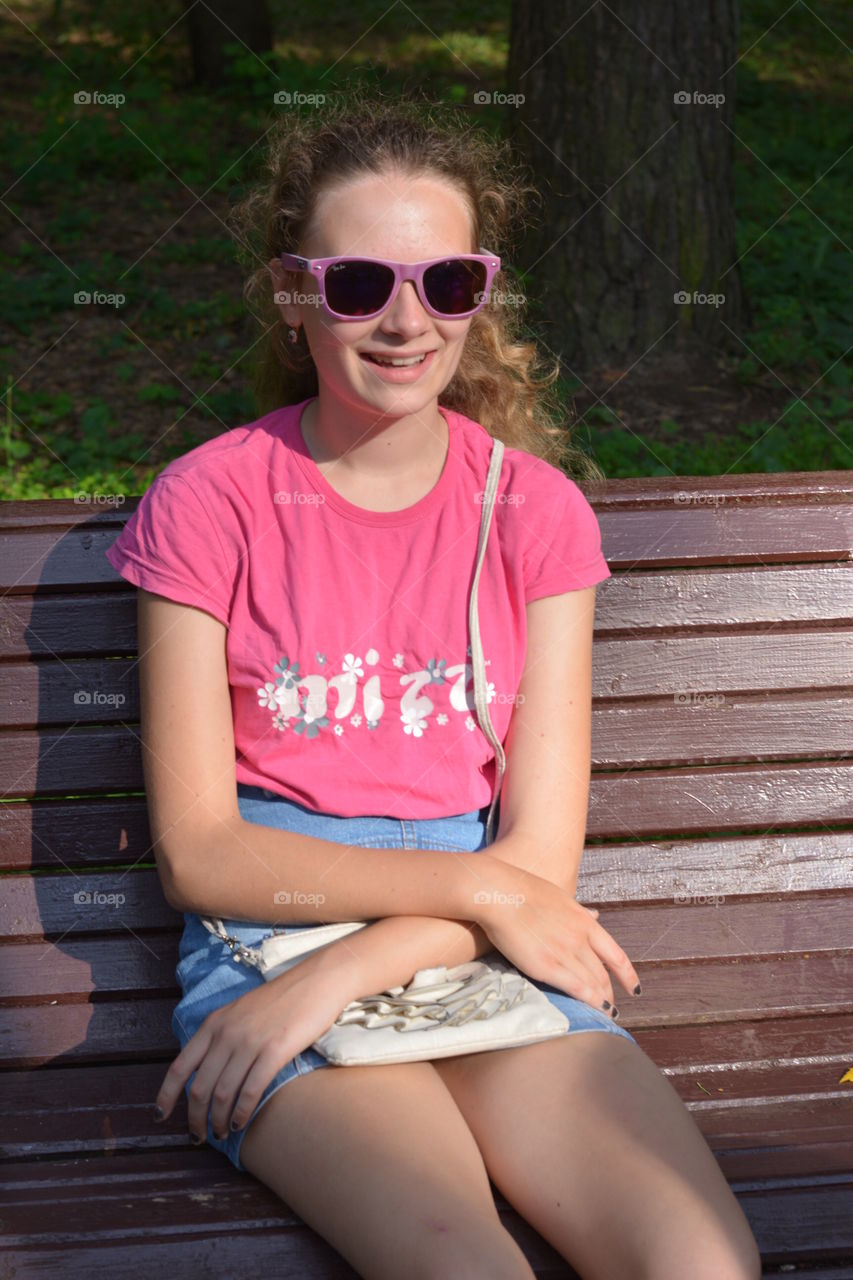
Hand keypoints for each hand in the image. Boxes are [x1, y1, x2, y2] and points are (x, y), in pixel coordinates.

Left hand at [154, 957, 353, 1141]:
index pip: (179, 1066)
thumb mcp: (241, 1012)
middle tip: (199, 1136)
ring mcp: (250, 1041)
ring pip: (222, 1093)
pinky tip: (242, 1123)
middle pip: (199, 1088)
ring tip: (222, 1133)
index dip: (166, 1096)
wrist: (317, 980)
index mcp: (214, 1023)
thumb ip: (222, 1037)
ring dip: (219, 1121)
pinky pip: (250, 1090)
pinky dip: (242, 1112)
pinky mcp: (275, 1050)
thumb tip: (209, 1072)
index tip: (161, 1116)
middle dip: (195, 1119)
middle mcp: (226, 1033)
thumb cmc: (282, 999)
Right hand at [474, 862, 639, 1012]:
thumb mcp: (561, 898)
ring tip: (606, 1014)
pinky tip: (599, 1011)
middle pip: (604, 973)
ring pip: (594, 983)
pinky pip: (578, 989)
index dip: (627, 974)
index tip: (634, 988)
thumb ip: (579, 912)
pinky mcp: (548, 966)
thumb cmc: (523, 891)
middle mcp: (581, 938)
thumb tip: (596, 915)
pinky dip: (592, 1002)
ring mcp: (566, 952)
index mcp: (584, 921)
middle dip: (611, 992)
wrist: (500, 893)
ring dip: (603, 1001)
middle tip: (611, 1006)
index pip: (616, 954)